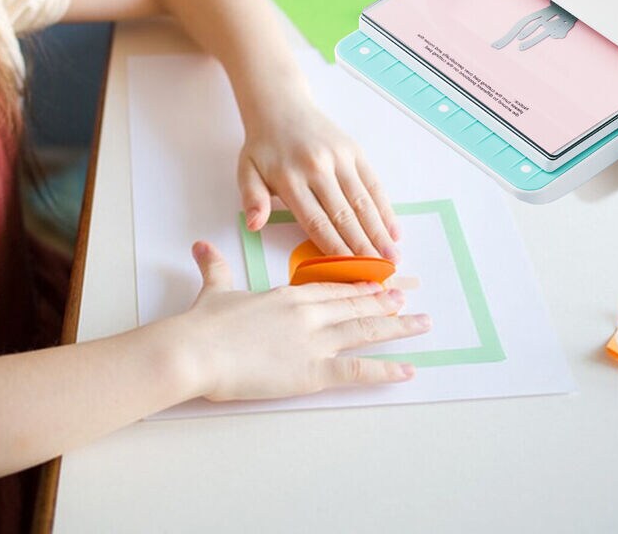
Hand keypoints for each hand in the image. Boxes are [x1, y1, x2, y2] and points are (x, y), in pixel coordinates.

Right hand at [179, 242, 429, 401]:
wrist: (195, 350)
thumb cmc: (204, 324)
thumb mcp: (214, 289)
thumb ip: (215, 267)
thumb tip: (200, 246)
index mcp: (289, 294)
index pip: (334, 285)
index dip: (360, 283)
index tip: (381, 278)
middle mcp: (309, 312)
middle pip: (356, 303)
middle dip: (387, 298)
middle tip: (412, 292)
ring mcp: (314, 341)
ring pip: (365, 329)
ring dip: (397, 326)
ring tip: (423, 322)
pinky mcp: (311, 371)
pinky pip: (357, 370)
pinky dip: (385, 371)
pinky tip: (407, 370)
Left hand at [237, 93, 399, 260]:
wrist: (281, 105)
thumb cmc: (264, 146)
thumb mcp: (246, 171)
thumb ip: (252, 199)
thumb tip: (254, 225)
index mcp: (290, 179)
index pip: (316, 222)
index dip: (335, 250)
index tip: (350, 274)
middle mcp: (318, 168)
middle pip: (344, 216)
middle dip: (363, 248)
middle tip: (380, 273)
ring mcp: (340, 158)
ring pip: (363, 201)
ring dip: (379, 232)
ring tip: (393, 256)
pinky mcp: (354, 151)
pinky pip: (373, 183)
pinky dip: (385, 208)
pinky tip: (393, 229)